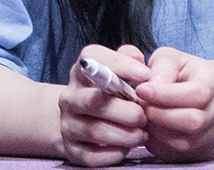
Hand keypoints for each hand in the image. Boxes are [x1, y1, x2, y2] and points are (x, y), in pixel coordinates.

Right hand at [59, 44, 150, 166]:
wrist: (82, 119)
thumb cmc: (111, 90)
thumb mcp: (120, 68)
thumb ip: (130, 57)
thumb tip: (138, 60)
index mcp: (82, 70)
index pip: (93, 58)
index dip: (121, 64)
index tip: (145, 74)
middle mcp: (70, 96)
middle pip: (95, 101)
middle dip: (127, 111)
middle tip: (145, 115)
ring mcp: (68, 123)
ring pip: (96, 131)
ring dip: (125, 135)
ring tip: (142, 133)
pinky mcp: (71, 149)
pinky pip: (91, 155)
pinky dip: (113, 153)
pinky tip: (126, 148)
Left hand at [136, 47, 213, 162]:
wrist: (200, 92)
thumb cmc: (181, 72)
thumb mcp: (171, 58)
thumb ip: (162, 66)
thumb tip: (152, 85)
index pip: (197, 93)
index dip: (167, 94)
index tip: (141, 90)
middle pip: (193, 122)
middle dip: (160, 115)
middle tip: (140, 105)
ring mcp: (213, 133)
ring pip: (184, 143)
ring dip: (157, 131)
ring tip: (143, 117)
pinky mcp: (201, 151)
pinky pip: (178, 155)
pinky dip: (158, 144)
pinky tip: (150, 129)